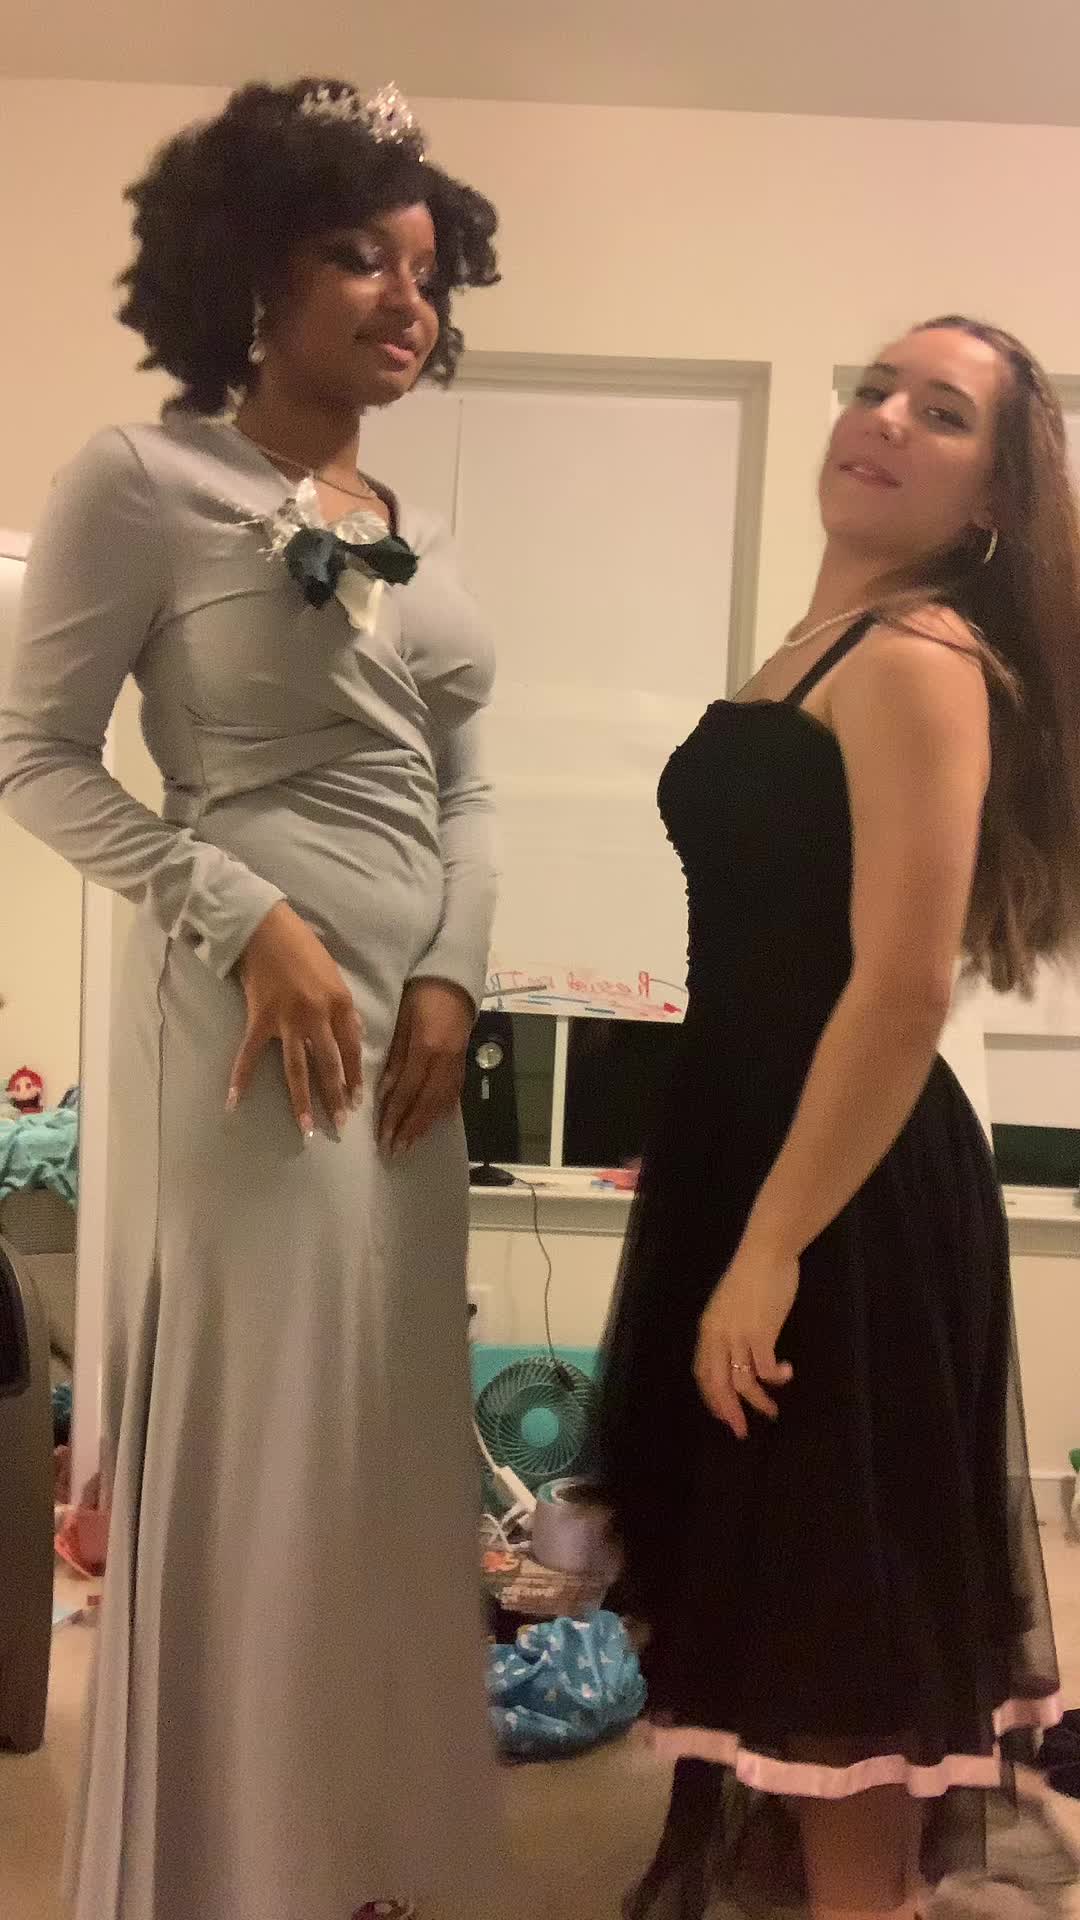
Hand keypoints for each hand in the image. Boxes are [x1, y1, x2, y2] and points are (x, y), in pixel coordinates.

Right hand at [229, 902, 362, 1137]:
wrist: (265, 929)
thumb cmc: (303, 947)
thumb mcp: (335, 975)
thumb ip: (346, 1008)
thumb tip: (357, 1033)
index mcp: (340, 1004)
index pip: (352, 1049)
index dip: (355, 1077)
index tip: (356, 1101)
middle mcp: (317, 1017)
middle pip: (329, 1066)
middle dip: (334, 1098)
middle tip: (339, 1127)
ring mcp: (287, 1021)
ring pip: (297, 1069)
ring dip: (301, 1101)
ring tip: (305, 1128)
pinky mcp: (259, 1020)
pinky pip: (249, 1055)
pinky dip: (240, 1079)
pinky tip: (234, 1103)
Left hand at [379, 979, 473, 1156]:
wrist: (454, 982)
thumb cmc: (420, 997)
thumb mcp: (402, 1022)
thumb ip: (395, 1057)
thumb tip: (384, 1092)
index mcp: (426, 1048)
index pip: (407, 1089)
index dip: (394, 1115)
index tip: (382, 1137)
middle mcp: (444, 1061)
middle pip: (425, 1102)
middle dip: (408, 1129)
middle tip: (394, 1150)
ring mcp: (456, 1065)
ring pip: (440, 1103)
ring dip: (424, 1127)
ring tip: (410, 1146)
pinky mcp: (462, 1065)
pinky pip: (452, 1095)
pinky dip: (440, 1113)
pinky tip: (431, 1125)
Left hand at [694, 1242, 797, 1438]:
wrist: (765, 1254)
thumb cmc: (751, 1276)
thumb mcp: (729, 1306)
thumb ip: (729, 1330)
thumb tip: (737, 1353)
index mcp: (708, 1330)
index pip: (703, 1373)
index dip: (711, 1397)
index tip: (723, 1414)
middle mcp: (718, 1336)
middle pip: (717, 1385)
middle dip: (728, 1412)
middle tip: (741, 1431)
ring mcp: (738, 1336)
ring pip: (742, 1382)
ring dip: (757, 1401)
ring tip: (772, 1411)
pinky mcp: (761, 1333)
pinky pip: (766, 1369)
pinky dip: (775, 1378)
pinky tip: (786, 1374)